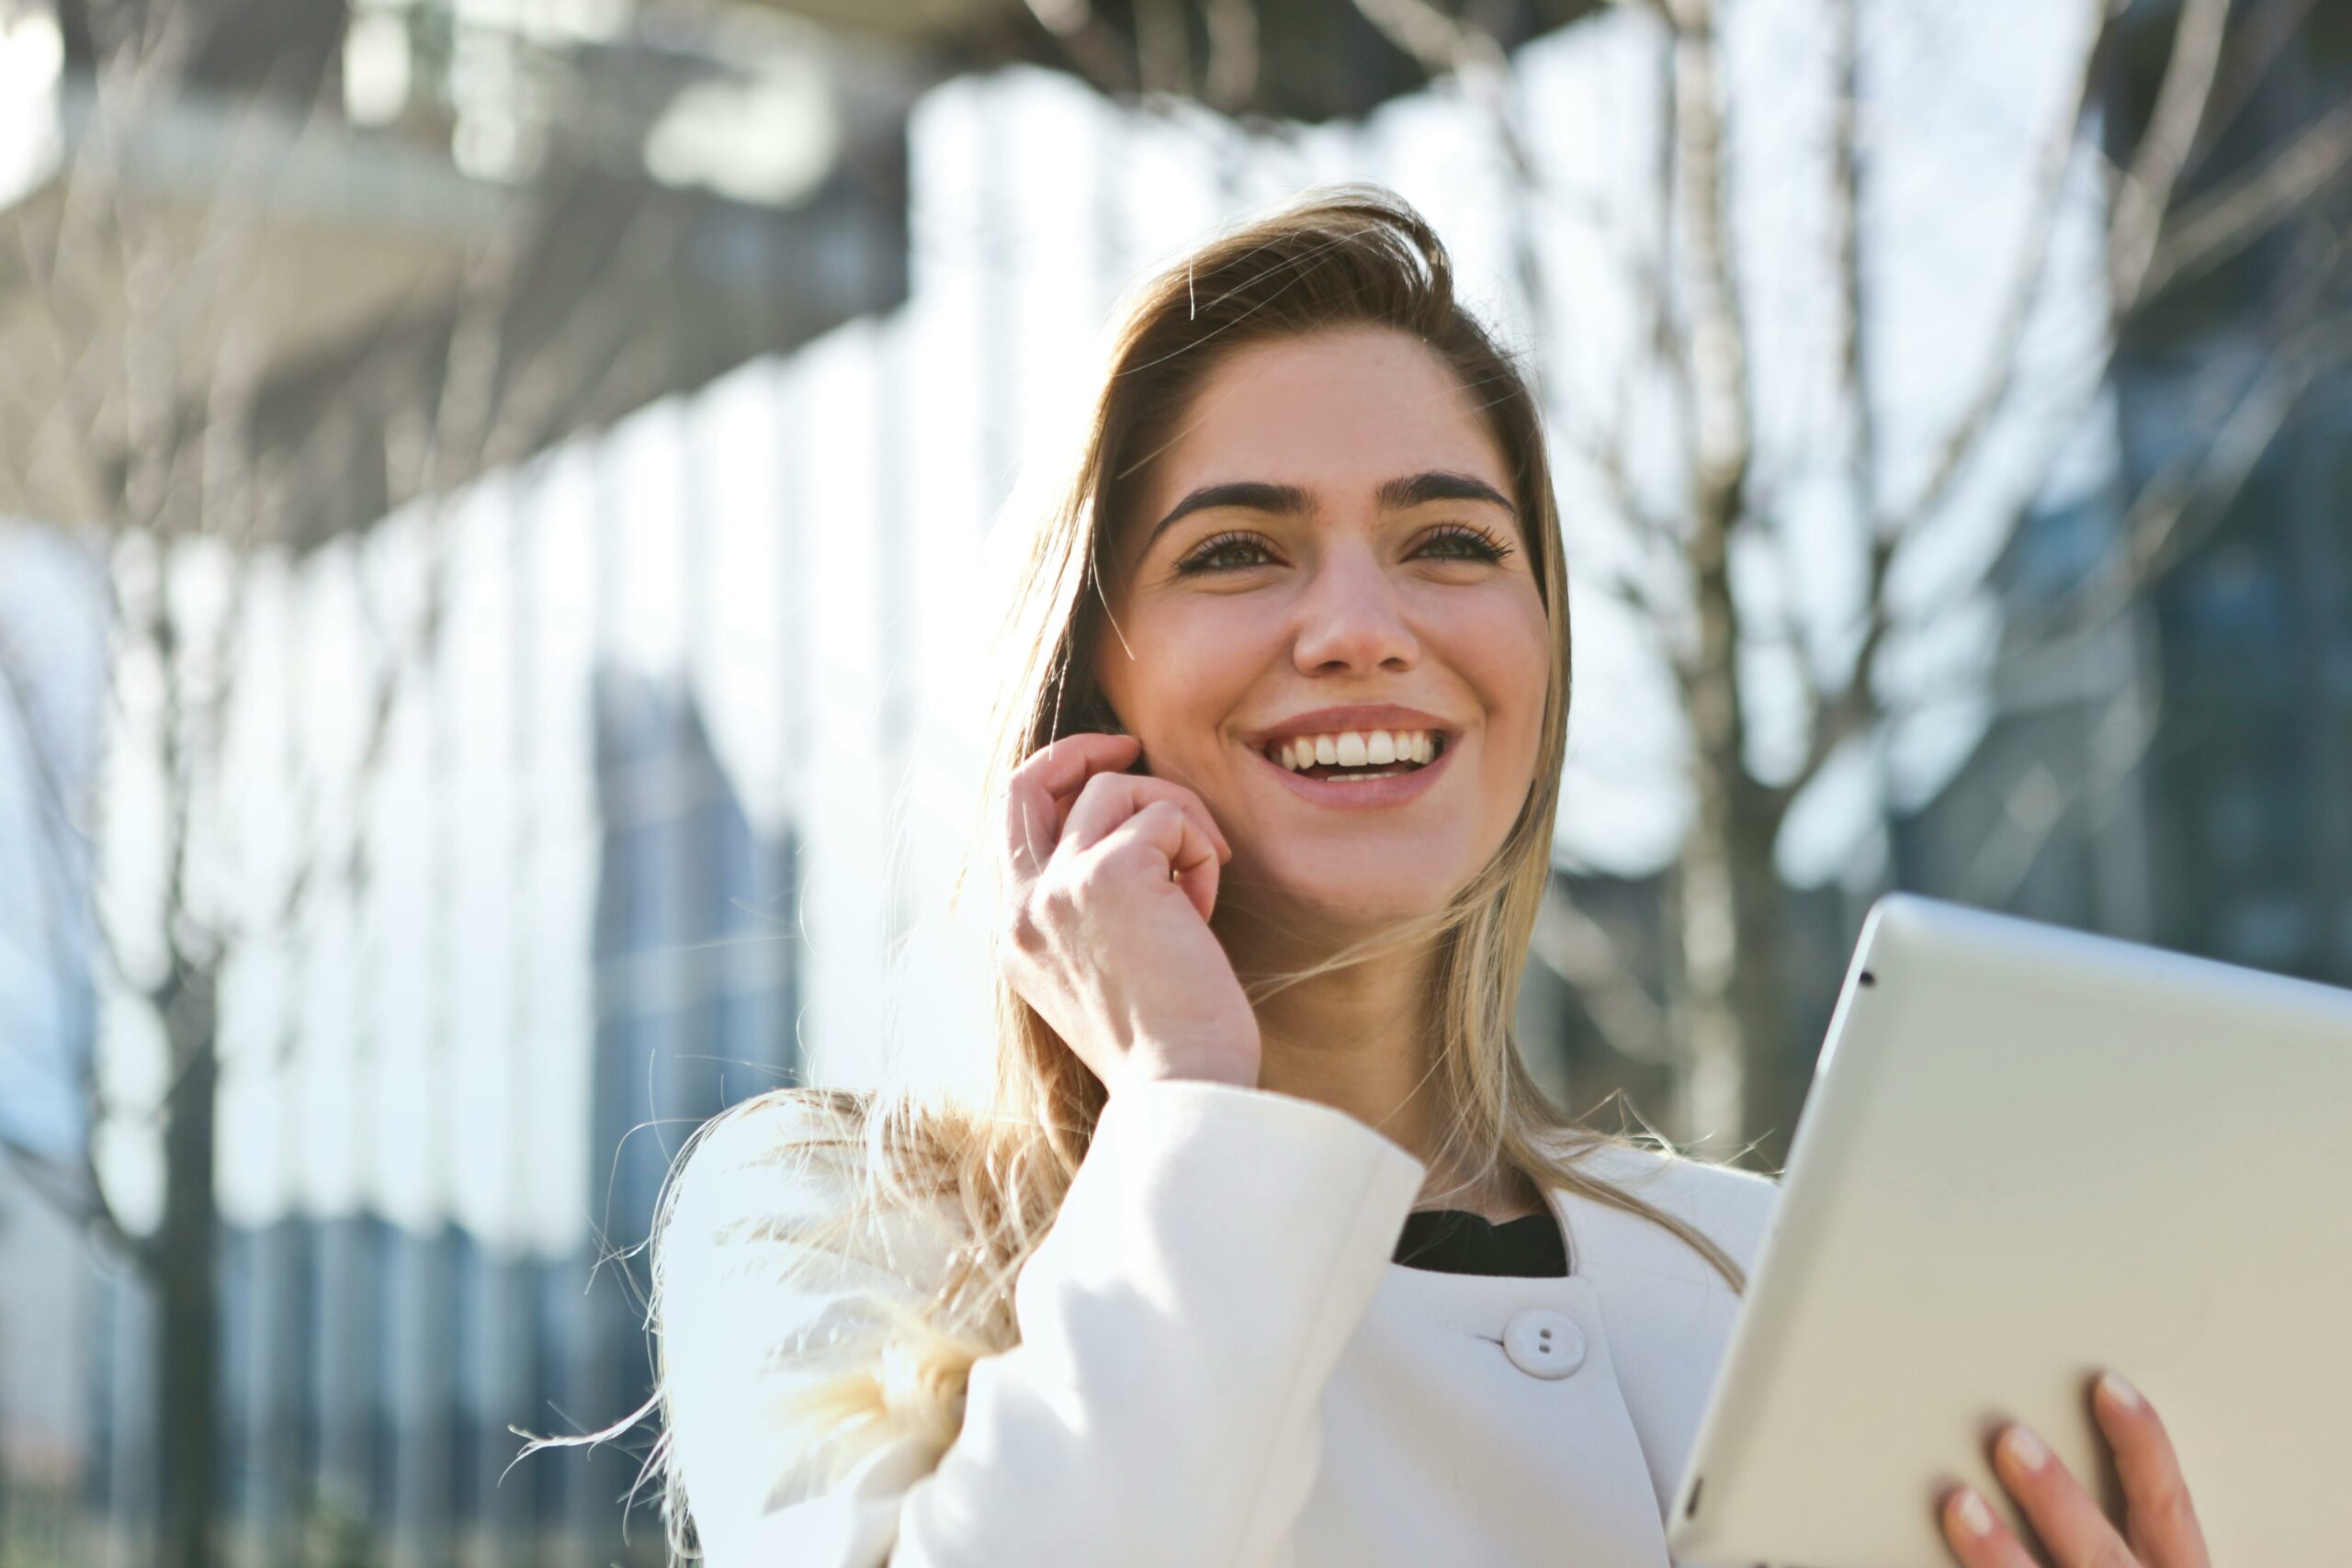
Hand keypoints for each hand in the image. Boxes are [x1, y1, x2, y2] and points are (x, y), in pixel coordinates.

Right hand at [996, 731, 1260, 1093]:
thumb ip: (1090, 910)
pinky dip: (1199, 848)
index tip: (1109, 774)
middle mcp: (1022, 908)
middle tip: (1132, 746)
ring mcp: (1058, 888)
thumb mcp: (1102, 973)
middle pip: (1027, 782)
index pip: (1014, 827)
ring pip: (1118, 790)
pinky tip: (1205, 908)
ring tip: (1200, 881)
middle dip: (1081, 750)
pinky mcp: (1110, 873)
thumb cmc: (1166, 1044)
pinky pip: (1167, 815)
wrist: (1182, 1087)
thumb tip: (1131, 840)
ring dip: (1176, 820)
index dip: (1059, 785)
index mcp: (1015, 937)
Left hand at [1937, 1370, 2208, 1567]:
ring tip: (1958, 1504)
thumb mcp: (2139, 1565)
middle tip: (2009, 1440)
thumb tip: (2030, 1444)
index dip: (2143, 1447)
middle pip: (2102, 1552)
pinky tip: (1919, 1563)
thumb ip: (2114, 1527)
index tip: (2107, 1387)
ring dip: (2003, 1554)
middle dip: (2058, 1498)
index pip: (2167, 1509)